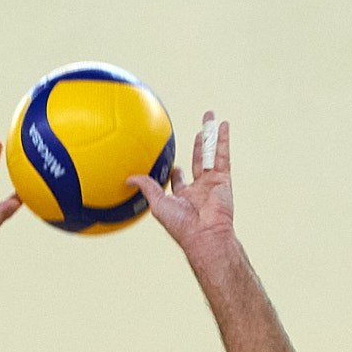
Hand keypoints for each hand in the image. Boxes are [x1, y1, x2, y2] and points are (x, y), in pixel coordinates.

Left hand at [130, 111, 236, 260]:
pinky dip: (223, 139)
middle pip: (198, 161)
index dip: (176, 172)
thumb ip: (147, 187)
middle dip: (198, 146)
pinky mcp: (223, 178)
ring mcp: (212, 182)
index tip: (173, 165)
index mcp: (183, 196)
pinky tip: (223, 125)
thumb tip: (129, 178)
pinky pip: (222, 155)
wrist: (204, 234)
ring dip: (211, 136)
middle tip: (199, 131)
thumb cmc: (181, 225)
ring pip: (210, 154)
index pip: (180, 180)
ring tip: (210, 118)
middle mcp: (199, 188)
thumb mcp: (158, 203)